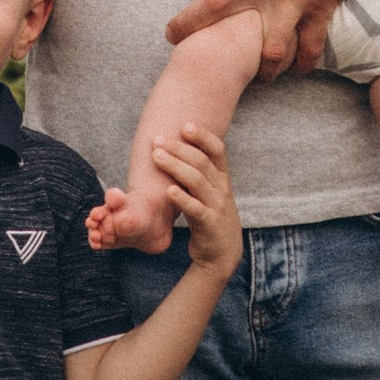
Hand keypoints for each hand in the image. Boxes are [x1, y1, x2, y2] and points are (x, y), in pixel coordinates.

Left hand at [149, 124, 240, 276]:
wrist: (222, 254)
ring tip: (156, 156)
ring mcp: (217, 206)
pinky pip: (195, 208)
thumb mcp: (210, 192)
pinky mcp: (209, 224)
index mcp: (222, 178)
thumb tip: (176, 146)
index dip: (203, 136)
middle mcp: (222, 189)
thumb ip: (199, 172)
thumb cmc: (209, 217)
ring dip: (175, 166)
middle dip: (178, 148)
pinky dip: (181, 198)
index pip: (218, 150)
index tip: (185, 125)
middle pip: (202, 161)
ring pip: (197, 180)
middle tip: (158, 141)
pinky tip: (168, 191)